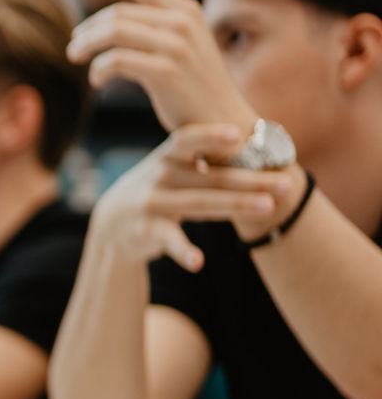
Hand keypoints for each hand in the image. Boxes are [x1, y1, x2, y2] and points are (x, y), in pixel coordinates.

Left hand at [69, 0, 258, 132]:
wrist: (221, 119)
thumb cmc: (194, 84)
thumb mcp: (183, 43)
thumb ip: (157, 25)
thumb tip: (112, 18)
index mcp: (186, 9)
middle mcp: (183, 22)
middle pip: (118, 13)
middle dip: (88, 29)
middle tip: (74, 46)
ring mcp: (176, 45)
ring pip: (114, 31)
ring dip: (86, 45)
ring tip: (76, 57)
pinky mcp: (165, 71)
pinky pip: (115, 60)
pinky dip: (98, 69)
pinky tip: (96, 80)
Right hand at [86, 124, 296, 270]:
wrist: (112, 222)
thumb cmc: (159, 188)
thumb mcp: (173, 166)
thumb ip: (206, 154)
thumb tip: (263, 141)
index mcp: (168, 156)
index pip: (188, 141)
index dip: (210, 137)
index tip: (237, 135)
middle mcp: (160, 176)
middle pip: (211, 178)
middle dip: (250, 181)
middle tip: (286, 184)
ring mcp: (152, 203)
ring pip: (199, 204)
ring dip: (234, 206)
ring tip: (267, 208)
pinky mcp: (146, 231)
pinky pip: (168, 241)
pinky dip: (183, 252)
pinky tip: (198, 262)